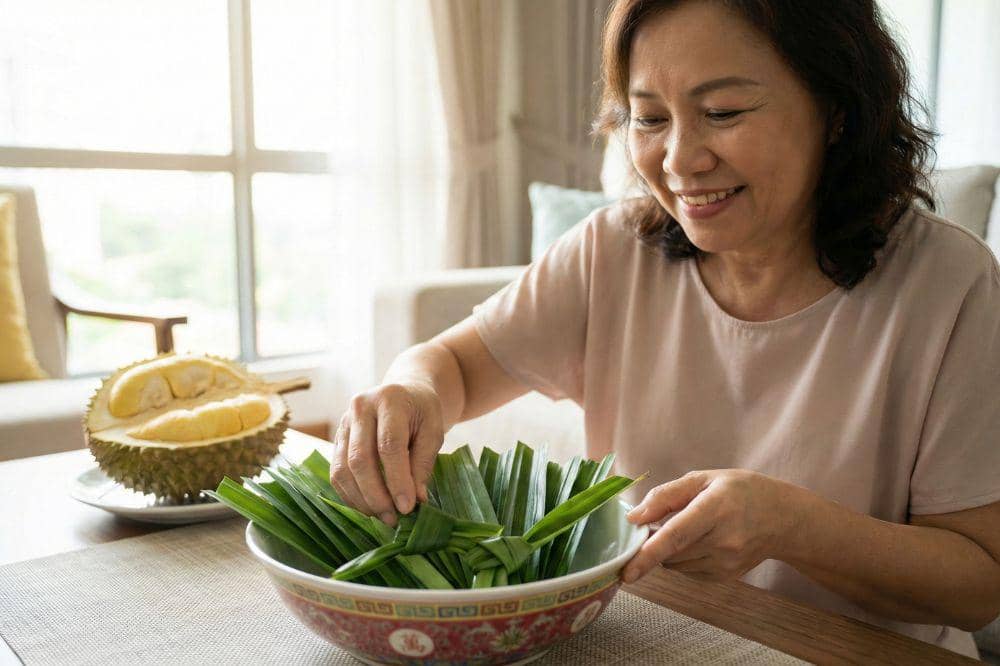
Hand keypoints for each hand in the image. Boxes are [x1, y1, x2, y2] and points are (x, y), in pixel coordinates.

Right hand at [330, 381, 443, 526]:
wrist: (405, 394)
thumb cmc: (423, 413)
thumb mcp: (433, 431)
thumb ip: (424, 463)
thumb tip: (416, 499)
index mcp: (389, 399)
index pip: (389, 445)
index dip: (397, 480)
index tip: (407, 507)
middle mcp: (360, 408)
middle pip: (360, 459)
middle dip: (376, 495)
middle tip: (393, 518)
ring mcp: (343, 423)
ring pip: (343, 469)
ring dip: (361, 500)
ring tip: (383, 517)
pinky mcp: (336, 439)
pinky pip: (337, 473)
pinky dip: (351, 496)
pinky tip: (369, 508)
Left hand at [621, 469, 805, 583]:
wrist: (783, 519)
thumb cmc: (741, 492)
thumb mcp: (704, 478)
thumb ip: (666, 495)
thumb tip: (634, 517)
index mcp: (715, 508)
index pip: (676, 535)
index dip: (648, 554)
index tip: (627, 571)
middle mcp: (723, 540)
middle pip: (671, 552)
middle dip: (654, 542)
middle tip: (662, 522)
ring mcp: (727, 563)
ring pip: (676, 564)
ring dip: (670, 550)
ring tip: (691, 528)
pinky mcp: (726, 576)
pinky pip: (688, 571)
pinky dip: (684, 559)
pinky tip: (702, 541)